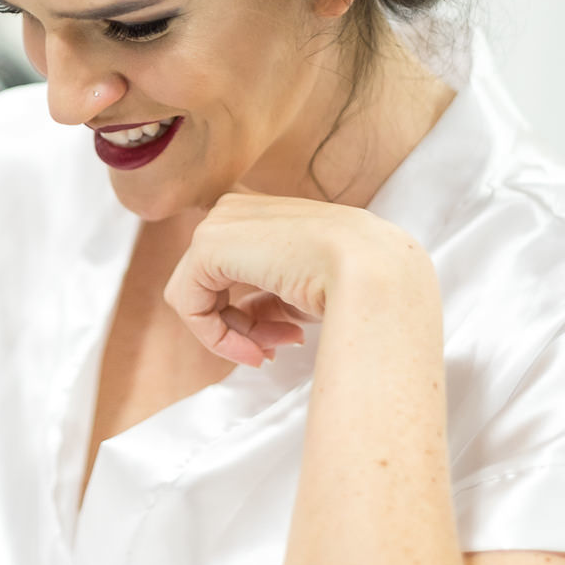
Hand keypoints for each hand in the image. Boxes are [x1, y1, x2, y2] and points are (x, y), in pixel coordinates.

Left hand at [164, 191, 426, 367]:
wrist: (375, 271)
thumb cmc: (353, 281)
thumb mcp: (300, 291)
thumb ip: (265, 299)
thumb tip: (242, 318)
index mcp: (258, 214)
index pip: (231, 272)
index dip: (252, 318)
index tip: (286, 341)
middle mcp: (234, 210)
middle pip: (210, 286)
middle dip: (243, 327)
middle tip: (273, 354)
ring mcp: (218, 222)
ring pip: (196, 297)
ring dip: (234, 336)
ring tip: (272, 352)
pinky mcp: (207, 244)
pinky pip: (189, 304)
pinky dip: (216, 337)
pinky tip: (255, 352)